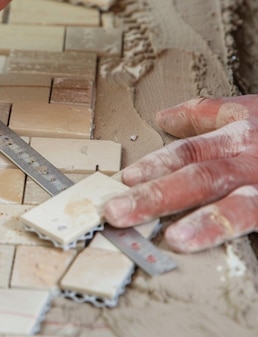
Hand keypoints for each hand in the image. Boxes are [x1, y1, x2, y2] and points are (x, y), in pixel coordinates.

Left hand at [103, 95, 257, 252]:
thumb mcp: (250, 111)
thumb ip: (206, 113)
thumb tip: (163, 116)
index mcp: (238, 137)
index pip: (189, 151)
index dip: (156, 164)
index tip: (125, 179)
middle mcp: (253, 161)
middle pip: (200, 177)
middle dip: (157, 196)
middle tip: (117, 213)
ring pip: (241, 206)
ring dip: (207, 224)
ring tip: (175, 240)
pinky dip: (240, 238)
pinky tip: (212, 250)